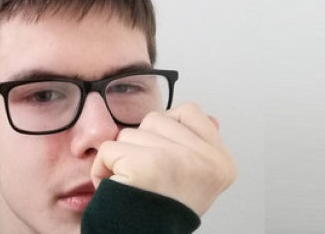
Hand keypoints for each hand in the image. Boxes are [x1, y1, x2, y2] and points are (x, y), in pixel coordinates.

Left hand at [91, 102, 236, 215]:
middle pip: (156, 119)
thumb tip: (211, 119)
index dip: (169, 127)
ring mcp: (175, 159)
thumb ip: (203, 145)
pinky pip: (109, 148)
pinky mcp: (144, 165)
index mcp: (220, 161)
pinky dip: (103, 167)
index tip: (164, 157)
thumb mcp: (201, 180)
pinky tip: (116, 186)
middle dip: (143, 144)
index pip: (190, 112)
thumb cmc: (168, 213)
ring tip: (135, 184)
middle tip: (149, 177)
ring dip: (123, 156)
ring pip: (131, 132)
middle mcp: (203, 158)